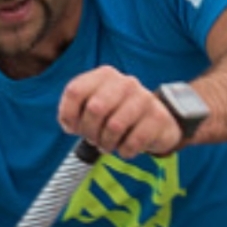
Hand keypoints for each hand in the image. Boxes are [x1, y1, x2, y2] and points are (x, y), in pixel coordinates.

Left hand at [58, 68, 182, 157]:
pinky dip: (124, 151)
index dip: (69, 115)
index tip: (74, 128)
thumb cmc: (115, 116)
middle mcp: (125, 82)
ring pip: (114, 126)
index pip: (75, 91)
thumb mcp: (92, 108)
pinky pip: (133, 142)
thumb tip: (70, 124)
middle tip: (93, 139)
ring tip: (108, 145)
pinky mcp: (157, 117)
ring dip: (106, 143)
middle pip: (94, 108)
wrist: (155, 123)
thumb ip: (73, 112)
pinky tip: (125, 148)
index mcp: (104, 75)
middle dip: (89, 131)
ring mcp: (143, 98)